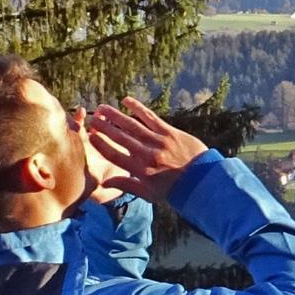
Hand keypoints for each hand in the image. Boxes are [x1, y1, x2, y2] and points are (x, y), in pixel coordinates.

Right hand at [82, 96, 208, 199]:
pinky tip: (126, 100)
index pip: (114, 155)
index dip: (100, 144)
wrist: (204, 181)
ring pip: (132, 125)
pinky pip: (150, 117)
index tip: (90, 136)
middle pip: (120, 138)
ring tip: (102, 108)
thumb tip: (104, 183)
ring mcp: (159, 142)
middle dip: (104, 127)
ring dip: (115, 115)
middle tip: (92, 119)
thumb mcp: (150, 193)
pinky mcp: (170, 132)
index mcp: (141, 171)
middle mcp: (148, 155)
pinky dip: (138, 108)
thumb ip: (127, 185)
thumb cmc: (175, 189)